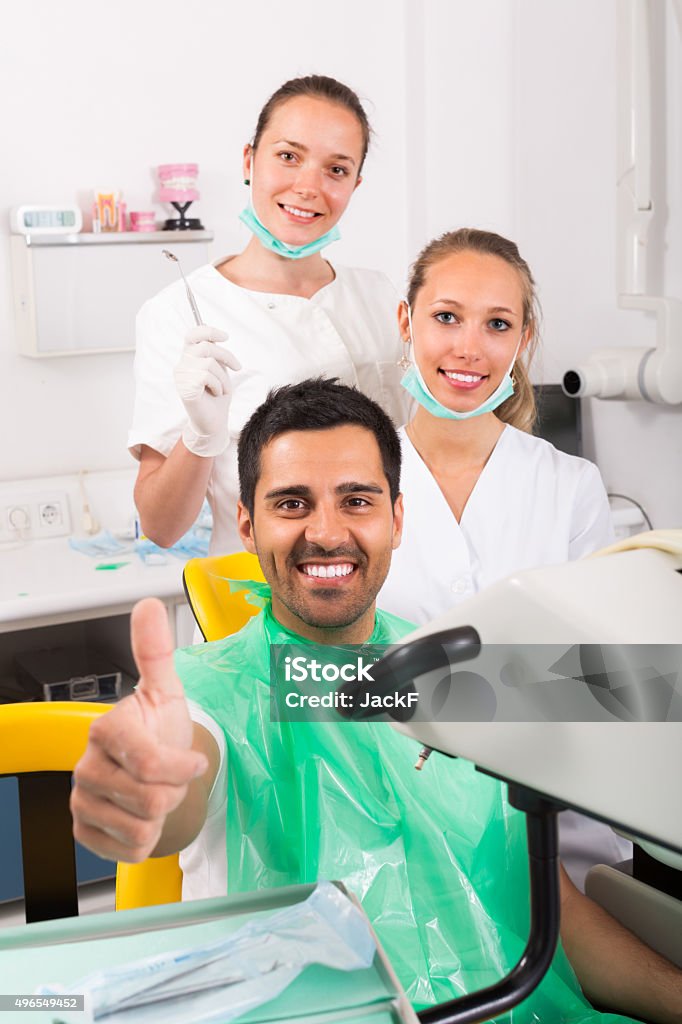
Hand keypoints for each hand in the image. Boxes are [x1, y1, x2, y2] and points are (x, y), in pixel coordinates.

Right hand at [71, 598, 207, 861]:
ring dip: (161, 815)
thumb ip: (156, 650)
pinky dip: (146, 838)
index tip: (193, 760)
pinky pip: (130, 849)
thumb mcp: (165, 690)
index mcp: (106, 730)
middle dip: (173, 790)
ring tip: (155, 790)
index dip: (181, 766)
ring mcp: (82, 802)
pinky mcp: (85, 832)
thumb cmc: (158, 729)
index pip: (150, 764)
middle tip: (169, 775)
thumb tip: (147, 605)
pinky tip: (140, 814)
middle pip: (151, 799)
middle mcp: (87, 767)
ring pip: (142, 828)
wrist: (151, 769)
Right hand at [174, 325, 241, 457]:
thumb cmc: (217, 397)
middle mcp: (182, 365)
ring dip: (223, 377)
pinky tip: (215, 394)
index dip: (208, 330)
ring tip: (221, 388)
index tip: (225, 336)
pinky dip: (218, 385)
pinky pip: (207, 376)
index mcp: (189, 359)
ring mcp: (182, 377)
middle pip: (205, 346)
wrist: (213, 422)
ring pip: (209, 362)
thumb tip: (214, 333)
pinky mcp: (185, 387)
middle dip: (226, 356)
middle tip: (237, 367)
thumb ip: (214, 354)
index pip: (192, 335)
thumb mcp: (219, 371)